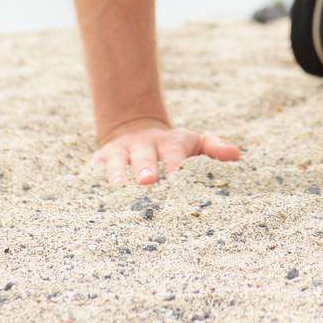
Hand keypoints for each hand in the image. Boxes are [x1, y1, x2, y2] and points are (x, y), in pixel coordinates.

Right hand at [84, 117, 241, 186]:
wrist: (134, 131)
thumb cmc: (172, 147)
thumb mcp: (194, 143)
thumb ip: (215, 147)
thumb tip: (237, 154)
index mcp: (168, 144)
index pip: (173, 154)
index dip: (174, 164)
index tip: (176, 177)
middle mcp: (142, 146)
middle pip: (143, 156)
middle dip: (145, 168)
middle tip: (147, 181)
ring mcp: (118, 153)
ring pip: (116, 161)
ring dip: (116, 172)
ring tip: (116, 186)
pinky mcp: (97, 161)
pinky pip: (92, 171)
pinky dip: (89, 180)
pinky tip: (85, 192)